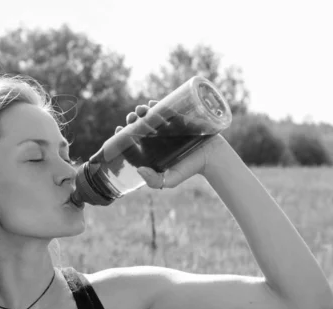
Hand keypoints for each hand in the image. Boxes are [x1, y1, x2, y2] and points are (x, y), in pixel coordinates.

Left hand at [115, 101, 232, 188]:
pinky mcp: (179, 119)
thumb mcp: (170, 180)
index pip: (134, 141)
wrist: (213, 157)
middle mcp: (157, 138)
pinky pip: (166, 109)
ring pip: (150, 116)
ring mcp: (167, 127)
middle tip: (131, 118)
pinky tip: (152, 103)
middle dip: (132, 120)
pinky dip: (158, 104)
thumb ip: (154, 181)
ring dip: (142, 110)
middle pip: (140, 126)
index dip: (124, 134)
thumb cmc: (190, 169)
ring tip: (140, 110)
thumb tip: (139, 169)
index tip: (119, 129)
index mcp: (151, 150)